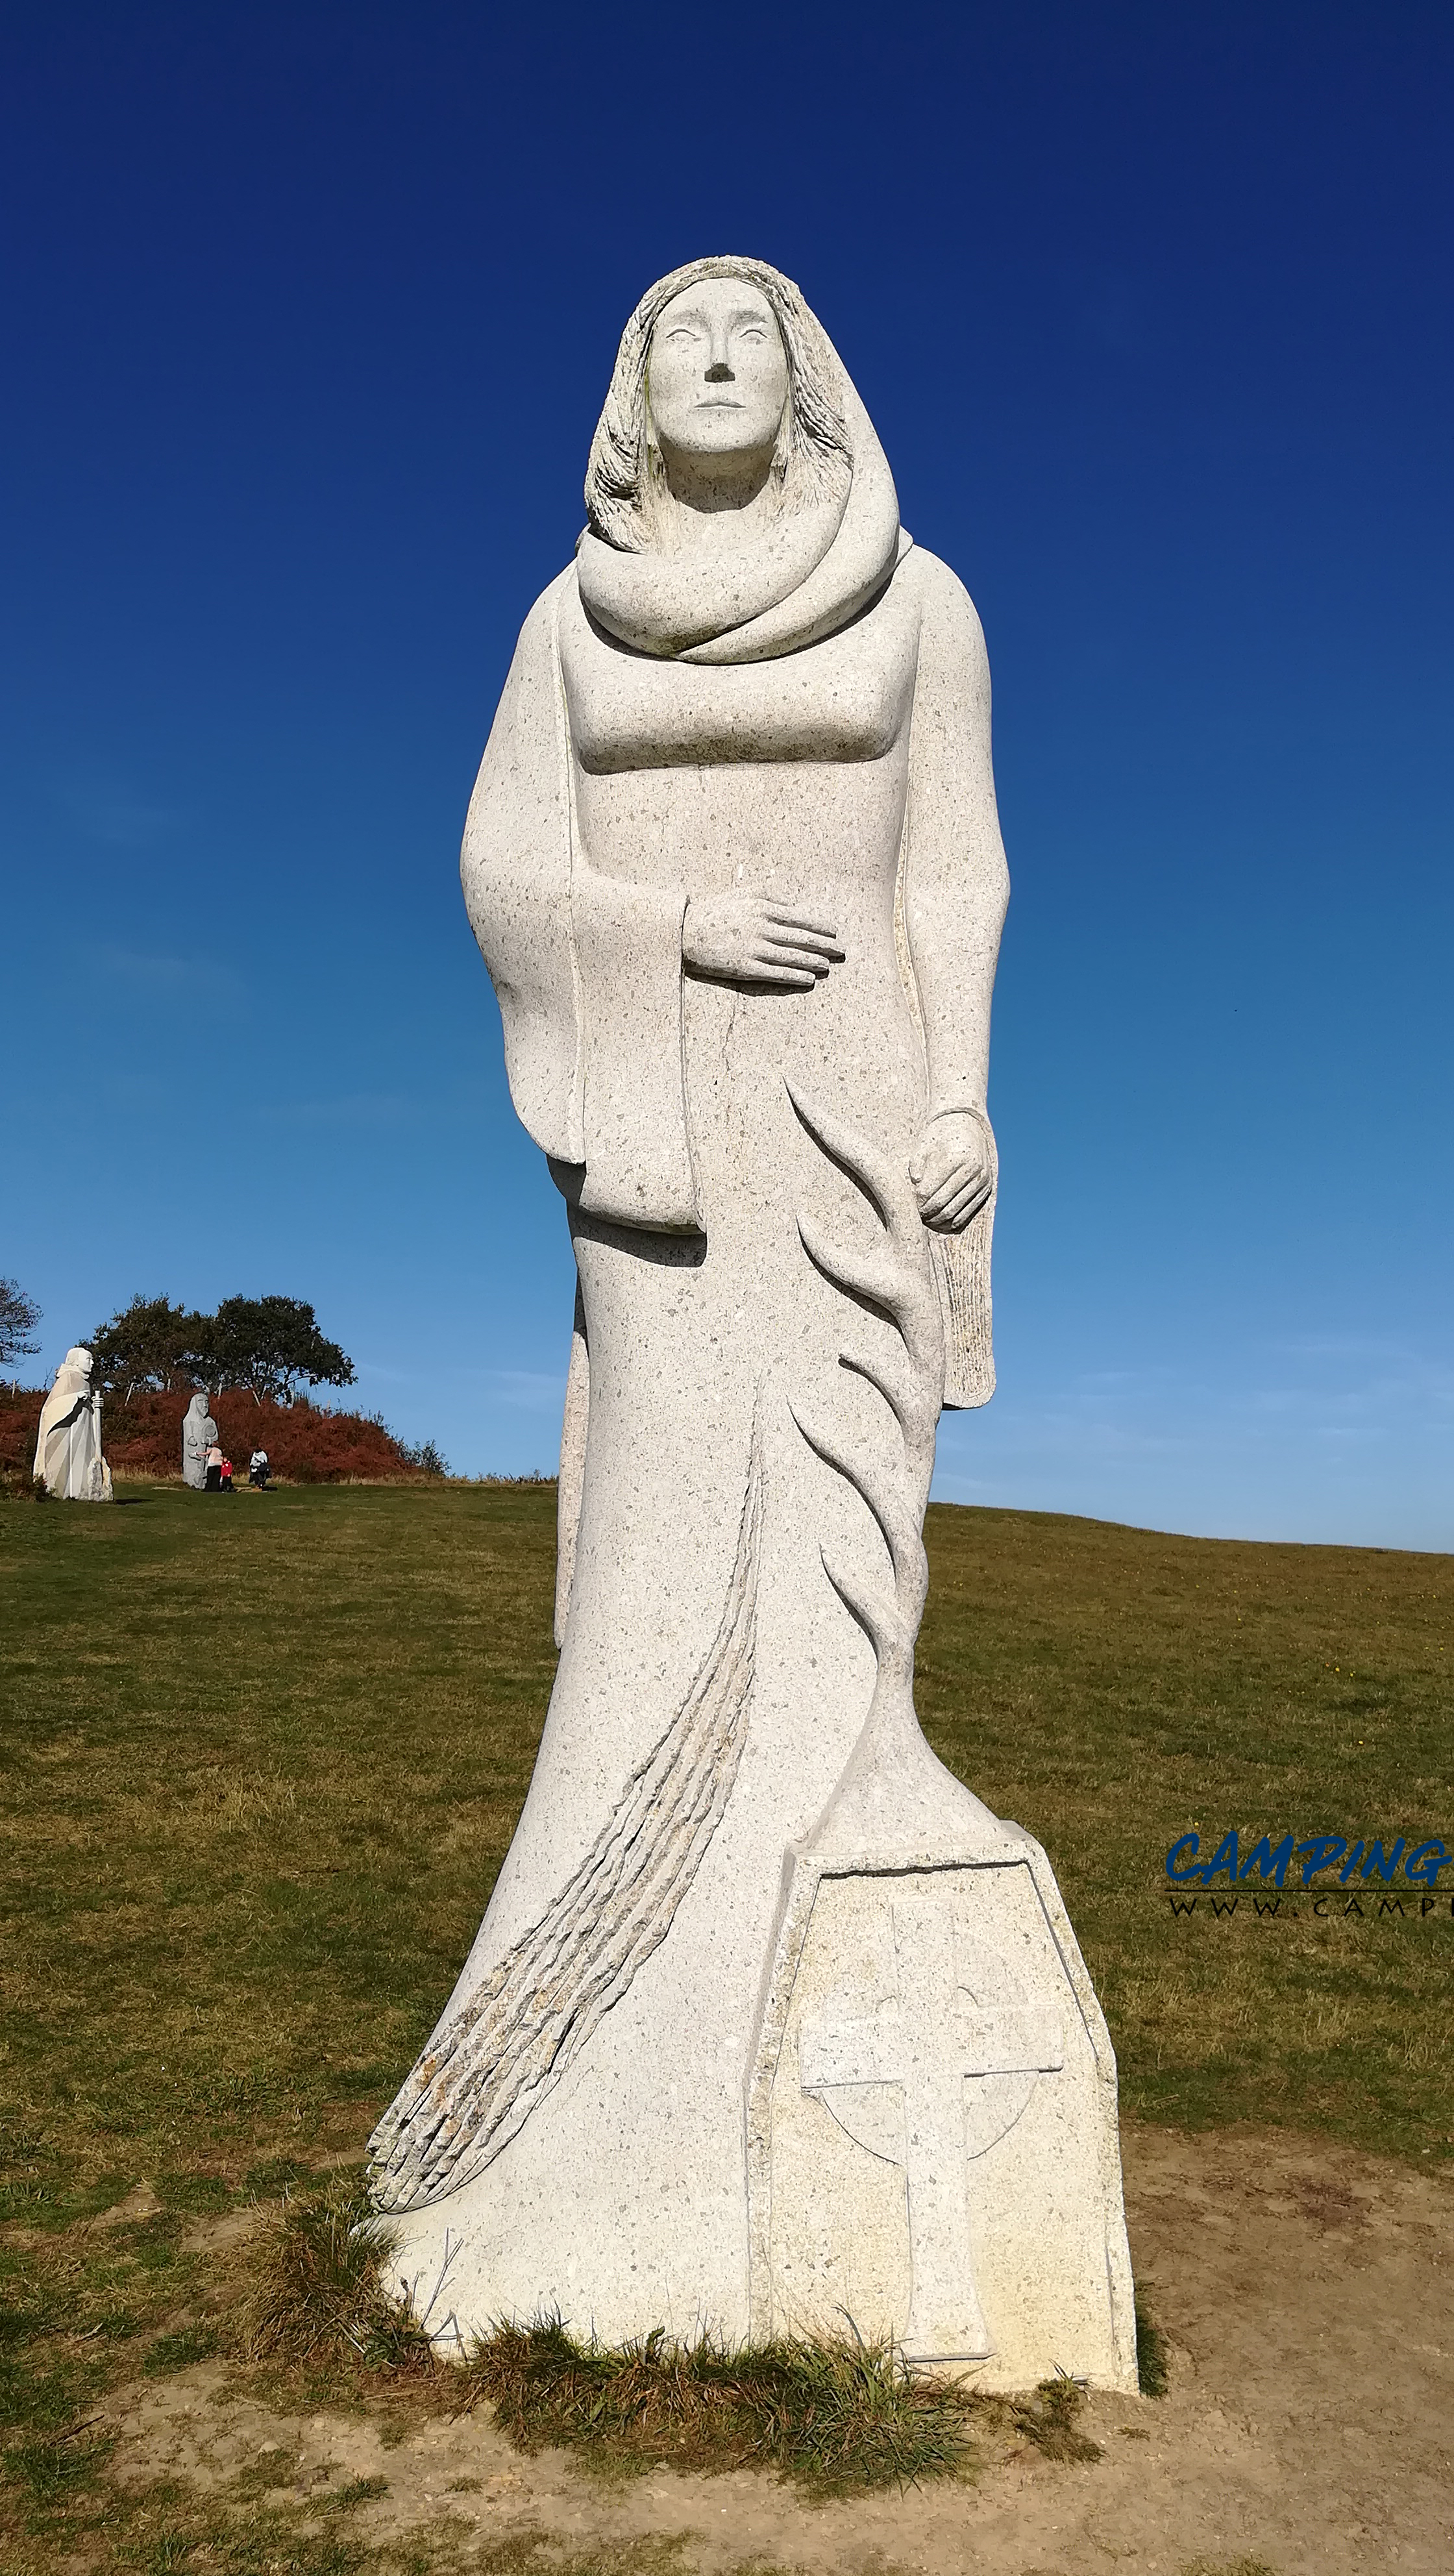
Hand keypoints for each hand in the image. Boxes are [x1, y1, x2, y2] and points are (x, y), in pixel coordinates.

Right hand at [683, 892, 843, 990]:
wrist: (685, 932)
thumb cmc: (715, 911)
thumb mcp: (743, 893)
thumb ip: (771, 893)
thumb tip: (795, 904)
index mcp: (763, 907)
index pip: (800, 918)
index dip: (821, 926)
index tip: (835, 931)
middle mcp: (762, 928)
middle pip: (801, 939)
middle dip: (825, 945)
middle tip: (841, 951)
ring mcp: (754, 949)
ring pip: (792, 957)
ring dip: (814, 963)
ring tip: (827, 966)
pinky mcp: (745, 968)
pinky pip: (776, 973)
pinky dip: (795, 976)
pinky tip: (809, 979)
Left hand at [909, 1109, 993, 1232]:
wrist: (967, 1126)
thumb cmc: (941, 1136)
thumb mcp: (925, 1145)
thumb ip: (916, 1164)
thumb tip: (915, 1184)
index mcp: (957, 1158)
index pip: (931, 1189)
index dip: (918, 1201)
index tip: (910, 1203)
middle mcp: (973, 1170)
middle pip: (943, 1203)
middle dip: (926, 1212)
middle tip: (916, 1215)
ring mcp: (982, 1180)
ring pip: (955, 1210)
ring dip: (938, 1219)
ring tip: (926, 1218)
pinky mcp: (986, 1189)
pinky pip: (968, 1212)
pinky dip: (953, 1221)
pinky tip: (941, 1221)